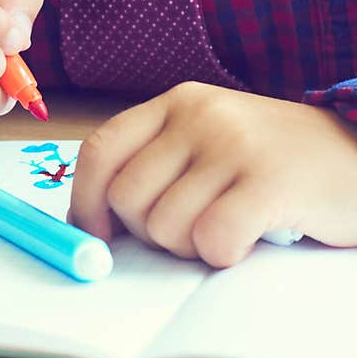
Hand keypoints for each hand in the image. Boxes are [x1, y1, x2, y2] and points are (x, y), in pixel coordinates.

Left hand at [68, 82, 356, 267]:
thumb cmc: (272, 159)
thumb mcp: (208, 140)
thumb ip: (155, 164)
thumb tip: (93, 218)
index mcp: (175, 103)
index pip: (101, 149)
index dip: (85, 199)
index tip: (94, 234)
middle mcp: (200, 115)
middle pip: (127, 197)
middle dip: (149, 232)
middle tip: (191, 229)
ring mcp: (235, 144)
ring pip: (165, 225)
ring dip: (190, 247)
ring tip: (226, 227)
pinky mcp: (270, 181)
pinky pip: (212, 238)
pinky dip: (222, 254)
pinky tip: (245, 240)